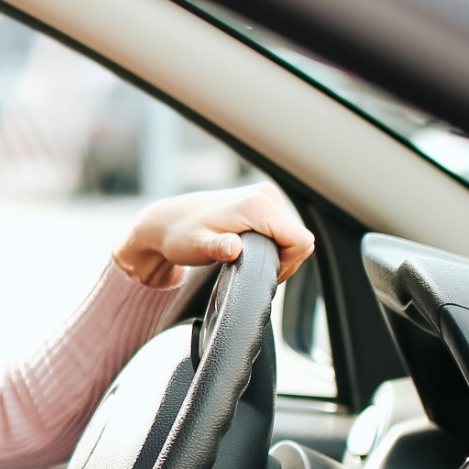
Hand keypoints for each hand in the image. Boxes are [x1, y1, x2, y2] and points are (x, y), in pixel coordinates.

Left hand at [113, 183, 313, 286]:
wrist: (167, 222)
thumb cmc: (180, 236)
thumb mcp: (196, 246)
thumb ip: (216, 248)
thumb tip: (233, 248)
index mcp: (258, 205)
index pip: (301, 241)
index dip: (288, 264)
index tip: (262, 273)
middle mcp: (266, 195)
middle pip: (300, 239)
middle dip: (283, 261)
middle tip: (251, 270)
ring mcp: (265, 196)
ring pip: (293, 235)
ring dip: (278, 253)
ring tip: (248, 261)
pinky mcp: (262, 201)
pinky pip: (283, 229)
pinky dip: (273, 244)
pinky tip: (250, 251)